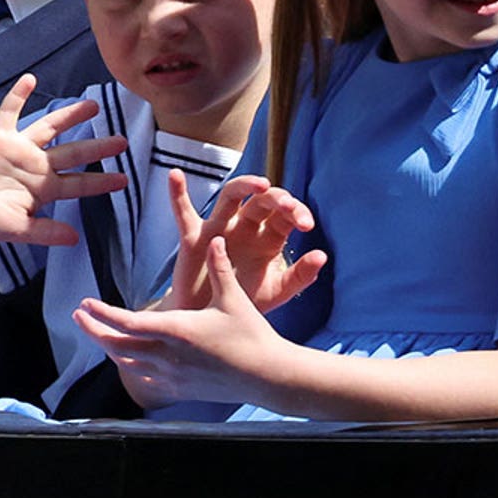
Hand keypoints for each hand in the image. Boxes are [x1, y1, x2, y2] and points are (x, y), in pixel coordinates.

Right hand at [0, 74, 128, 247]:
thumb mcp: (16, 230)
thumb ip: (43, 232)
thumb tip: (74, 239)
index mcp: (44, 188)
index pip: (78, 184)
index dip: (100, 182)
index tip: (123, 180)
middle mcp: (37, 164)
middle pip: (73, 153)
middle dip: (97, 147)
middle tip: (122, 141)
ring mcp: (19, 148)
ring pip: (49, 127)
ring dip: (69, 115)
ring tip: (92, 105)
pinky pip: (9, 112)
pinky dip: (17, 96)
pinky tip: (29, 79)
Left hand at [74, 237, 289, 407]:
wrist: (269, 377)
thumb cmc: (253, 335)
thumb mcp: (234, 298)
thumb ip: (219, 268)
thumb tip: (213, 238)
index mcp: (178, 330)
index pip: (127, 323)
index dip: (102, 313)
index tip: (84, 303)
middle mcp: (169, 356)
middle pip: (117, 346)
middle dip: (93, 331)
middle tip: (78, 315)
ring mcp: (173, 376)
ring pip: (127, 363)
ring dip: (108, 348)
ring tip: (97, 332)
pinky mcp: (181, 388)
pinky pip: (144, 379)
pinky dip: (129, 366)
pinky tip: (127, 358)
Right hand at [162, 172, 324, 313]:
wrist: (212, 323)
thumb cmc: (244, 301)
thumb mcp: (276, 292)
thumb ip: (299, 276)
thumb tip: (322, 256)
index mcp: (268, 236)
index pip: (285, 215)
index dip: (297, 213)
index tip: (307, 225)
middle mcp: (244, 226)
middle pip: (261, 201)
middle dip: (277, 199)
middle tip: (289, 206)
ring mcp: (218, 229)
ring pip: (230, 196)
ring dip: (245, 186)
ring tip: (260, 184)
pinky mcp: (193, 238)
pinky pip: (183, 213)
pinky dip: (177, 193)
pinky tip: (175, 174)